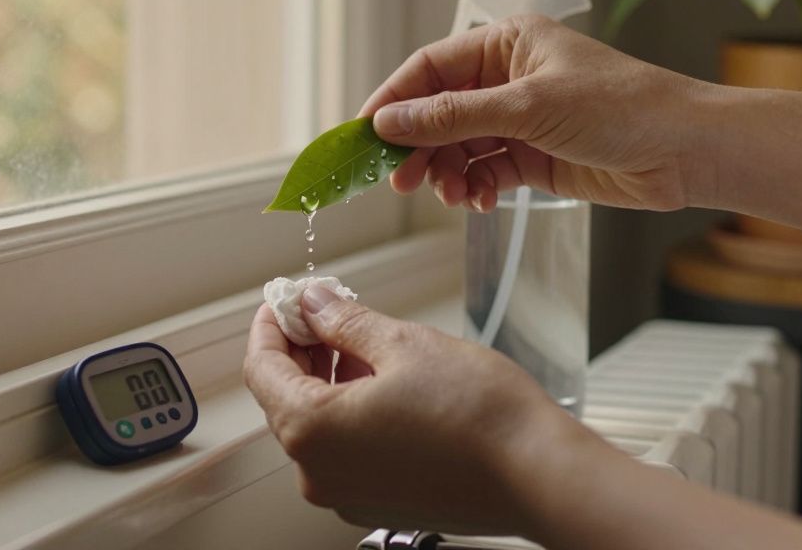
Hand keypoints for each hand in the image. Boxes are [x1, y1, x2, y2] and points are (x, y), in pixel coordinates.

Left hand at [242, 285, 612, 535]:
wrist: (540, 475)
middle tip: (327, 308)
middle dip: (302, 348)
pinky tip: (382, 381)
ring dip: (329, 378)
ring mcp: (348, 495)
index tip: (285, 299)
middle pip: (285, 398)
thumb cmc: (478, 415)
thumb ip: (343, 321)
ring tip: (363, 339)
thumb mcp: (401, 343)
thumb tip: (312, 303)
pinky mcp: (378, 504)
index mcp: (311, 431)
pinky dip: (352, 412)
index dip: (271, 325)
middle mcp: (319, 474)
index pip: (261, 368)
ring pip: (318, 425)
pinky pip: (346, 450)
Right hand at [360, 15, 713, 211]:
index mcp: (507, 43)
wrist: (685, 151)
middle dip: (419, 146)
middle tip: (400, 181)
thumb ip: (453, 116)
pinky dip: (475, 187)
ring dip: (447, 173)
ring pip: (458, 146)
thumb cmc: (621, 108)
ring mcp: (520, 118)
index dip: (393, 101)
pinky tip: (480, 202)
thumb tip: (390, 123)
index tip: (364, 136)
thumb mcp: (528, 107)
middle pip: (438, 111)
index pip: (430, 68)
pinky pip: (484, 170)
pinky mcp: (534, 156)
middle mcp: (509, 77)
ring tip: (451, 196)